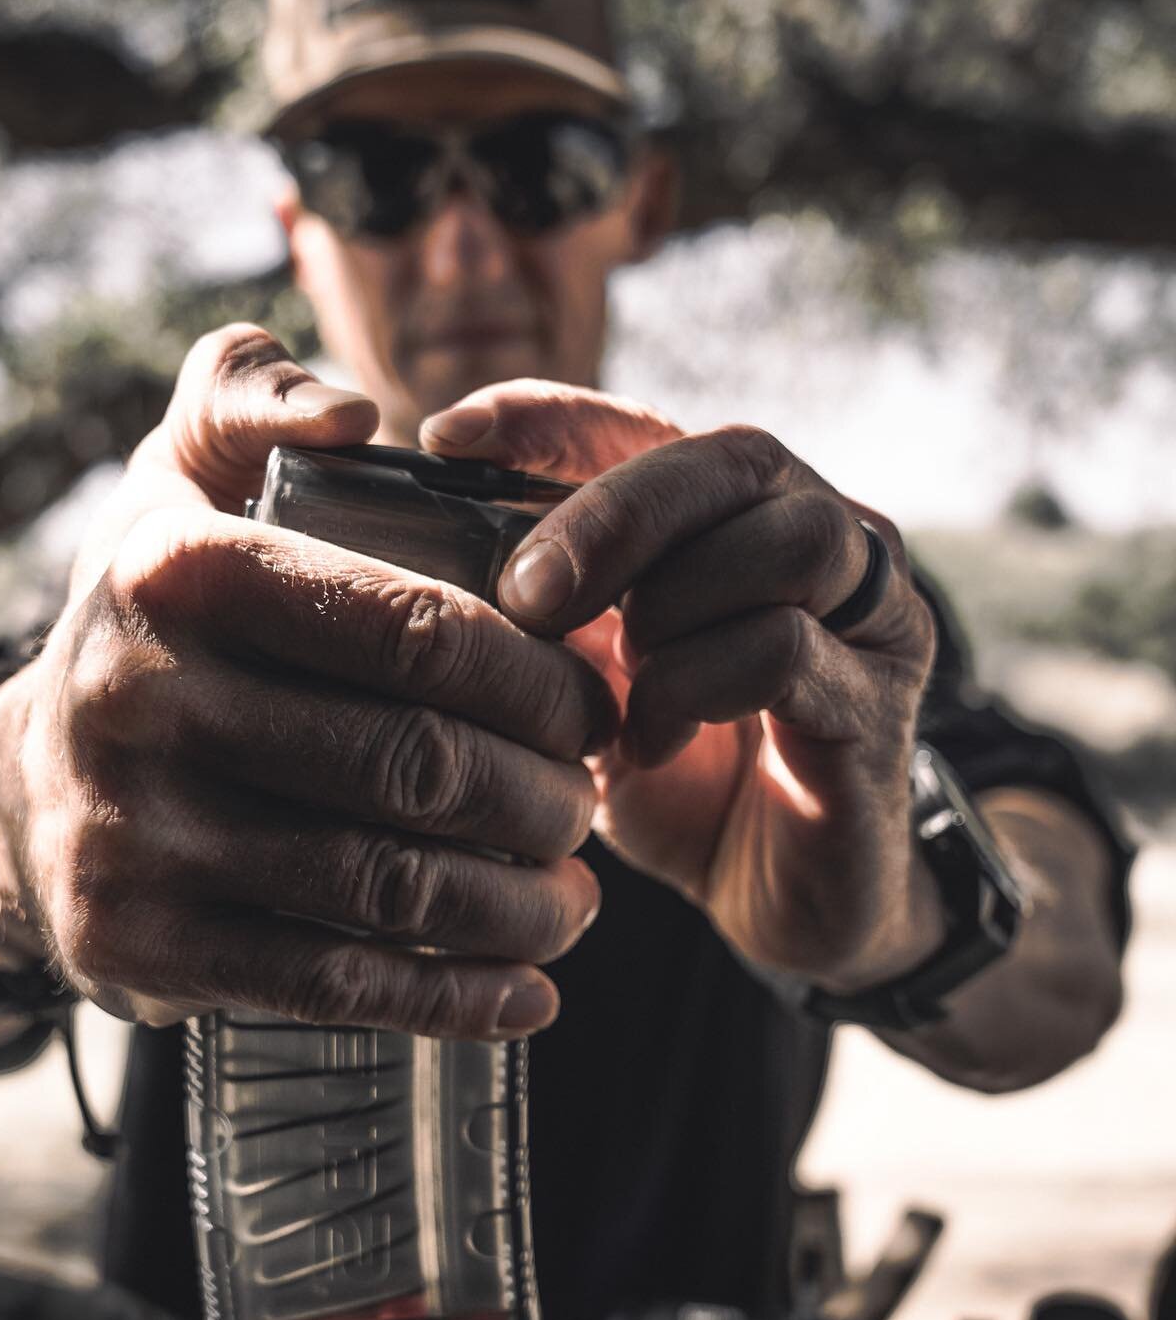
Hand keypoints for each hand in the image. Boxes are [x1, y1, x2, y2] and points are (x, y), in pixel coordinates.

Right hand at [0, 331, 612, 1036]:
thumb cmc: (149, 628)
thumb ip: (247, 397)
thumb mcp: (169, 484)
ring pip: (390, 885)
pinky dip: (454, 999)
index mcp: (177, 574)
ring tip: (575, 899)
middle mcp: (142, 701)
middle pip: (418, 765)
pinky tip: (530, 995)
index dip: (539, 677)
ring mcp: (135, 837)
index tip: (592, 706)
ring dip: (520, 904)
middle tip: (585, 805)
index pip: (415, 628)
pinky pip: (334, 986)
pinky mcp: (142, 949)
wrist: (24, 794)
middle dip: (543, 796)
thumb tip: (351, 413)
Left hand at [420, 382, 941, 990]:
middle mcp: (824, 541)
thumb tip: (438, 546)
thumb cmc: (678, 778)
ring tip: (615, 688)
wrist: (774, 903)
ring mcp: (869, 618)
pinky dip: (699, 687)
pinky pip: (791, 650)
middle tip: (529, 595)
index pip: (647, 423)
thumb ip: (551, 613)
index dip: (548, 416)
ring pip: (791, 540)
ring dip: (675, 605)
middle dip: (615, 516)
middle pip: (736, 458)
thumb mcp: (591, 685)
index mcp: (738, 519)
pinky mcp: (880, 705)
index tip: (445, 438)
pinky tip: (650, 742)